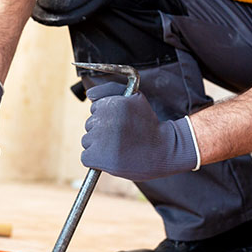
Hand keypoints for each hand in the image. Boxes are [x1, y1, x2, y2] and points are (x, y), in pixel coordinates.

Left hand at [81, 81, 197, 181]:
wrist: (165, 151)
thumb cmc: (149, 126)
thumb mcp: (135, 99)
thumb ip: (110, 90)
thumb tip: (89, 95)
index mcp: (114, 103)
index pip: (95, 110)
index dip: (108, 119)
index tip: (123, 126)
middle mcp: (106, 118)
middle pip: (90, 125)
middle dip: (103, 132)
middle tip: (123, 138)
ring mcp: (101, 137)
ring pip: (87, 141)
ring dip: (99, 146)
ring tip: (120, 149)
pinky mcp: (98, 155)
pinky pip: (86, 157)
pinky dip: (96, 161)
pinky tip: (113, 159)